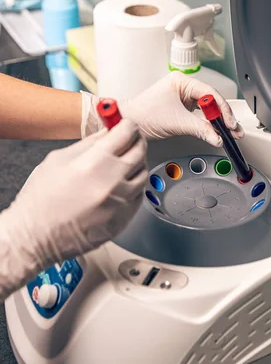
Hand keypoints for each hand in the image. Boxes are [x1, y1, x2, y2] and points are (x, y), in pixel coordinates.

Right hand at [0, 120, 147, 301]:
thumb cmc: (40, 200)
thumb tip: (108, 131)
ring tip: (119, 167)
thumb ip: (89, 143)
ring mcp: (120, 203)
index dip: (127, 125)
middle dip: (135, 141)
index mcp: (95, 162)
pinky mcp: (123, 220)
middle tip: (127, 141)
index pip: (126, 132)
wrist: (35, 237)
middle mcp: (112, 182)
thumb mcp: (58, 160)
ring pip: (143, 174)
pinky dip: (132, 188)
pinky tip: (117, 188)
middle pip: (140, 151)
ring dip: (135, 165)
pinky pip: (138, 197)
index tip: (126, 125)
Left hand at [82, 72, 243, 146]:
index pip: (210, 94)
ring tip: (229, 131)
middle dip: (223, 116)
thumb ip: (200, 130)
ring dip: (218, 121)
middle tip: (233, 129)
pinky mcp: (182, 108)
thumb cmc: (143, 115)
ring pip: (208, 108)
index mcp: (182, 81)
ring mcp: (183, 97)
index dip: (222, 110)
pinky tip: (216, 130)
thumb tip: (217, 137)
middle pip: (212, 101)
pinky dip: (209, 123)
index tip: (229, 123)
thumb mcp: (176, 122)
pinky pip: (200, 115)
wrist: (128, 124)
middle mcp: (184, 86)